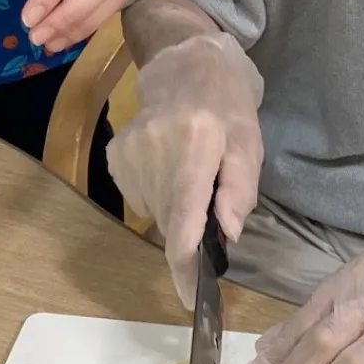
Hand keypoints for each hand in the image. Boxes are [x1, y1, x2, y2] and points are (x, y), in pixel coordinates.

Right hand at [106, 33, 263, 307]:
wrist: (184, 64)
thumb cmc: (226, 106)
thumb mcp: (249, 144)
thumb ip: (240, 190)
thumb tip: (226, 235)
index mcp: (193, 148)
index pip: (183, 224)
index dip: (186, 268)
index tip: (193, 299)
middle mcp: (153, 153)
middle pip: (170, 224)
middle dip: (192, 232)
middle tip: (211, 206)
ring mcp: (128, 156)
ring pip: (156, 213)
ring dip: (177, 210)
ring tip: (192, 175)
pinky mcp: (115, 158)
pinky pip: (141, 198)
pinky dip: (160, 194)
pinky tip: (170, 165)